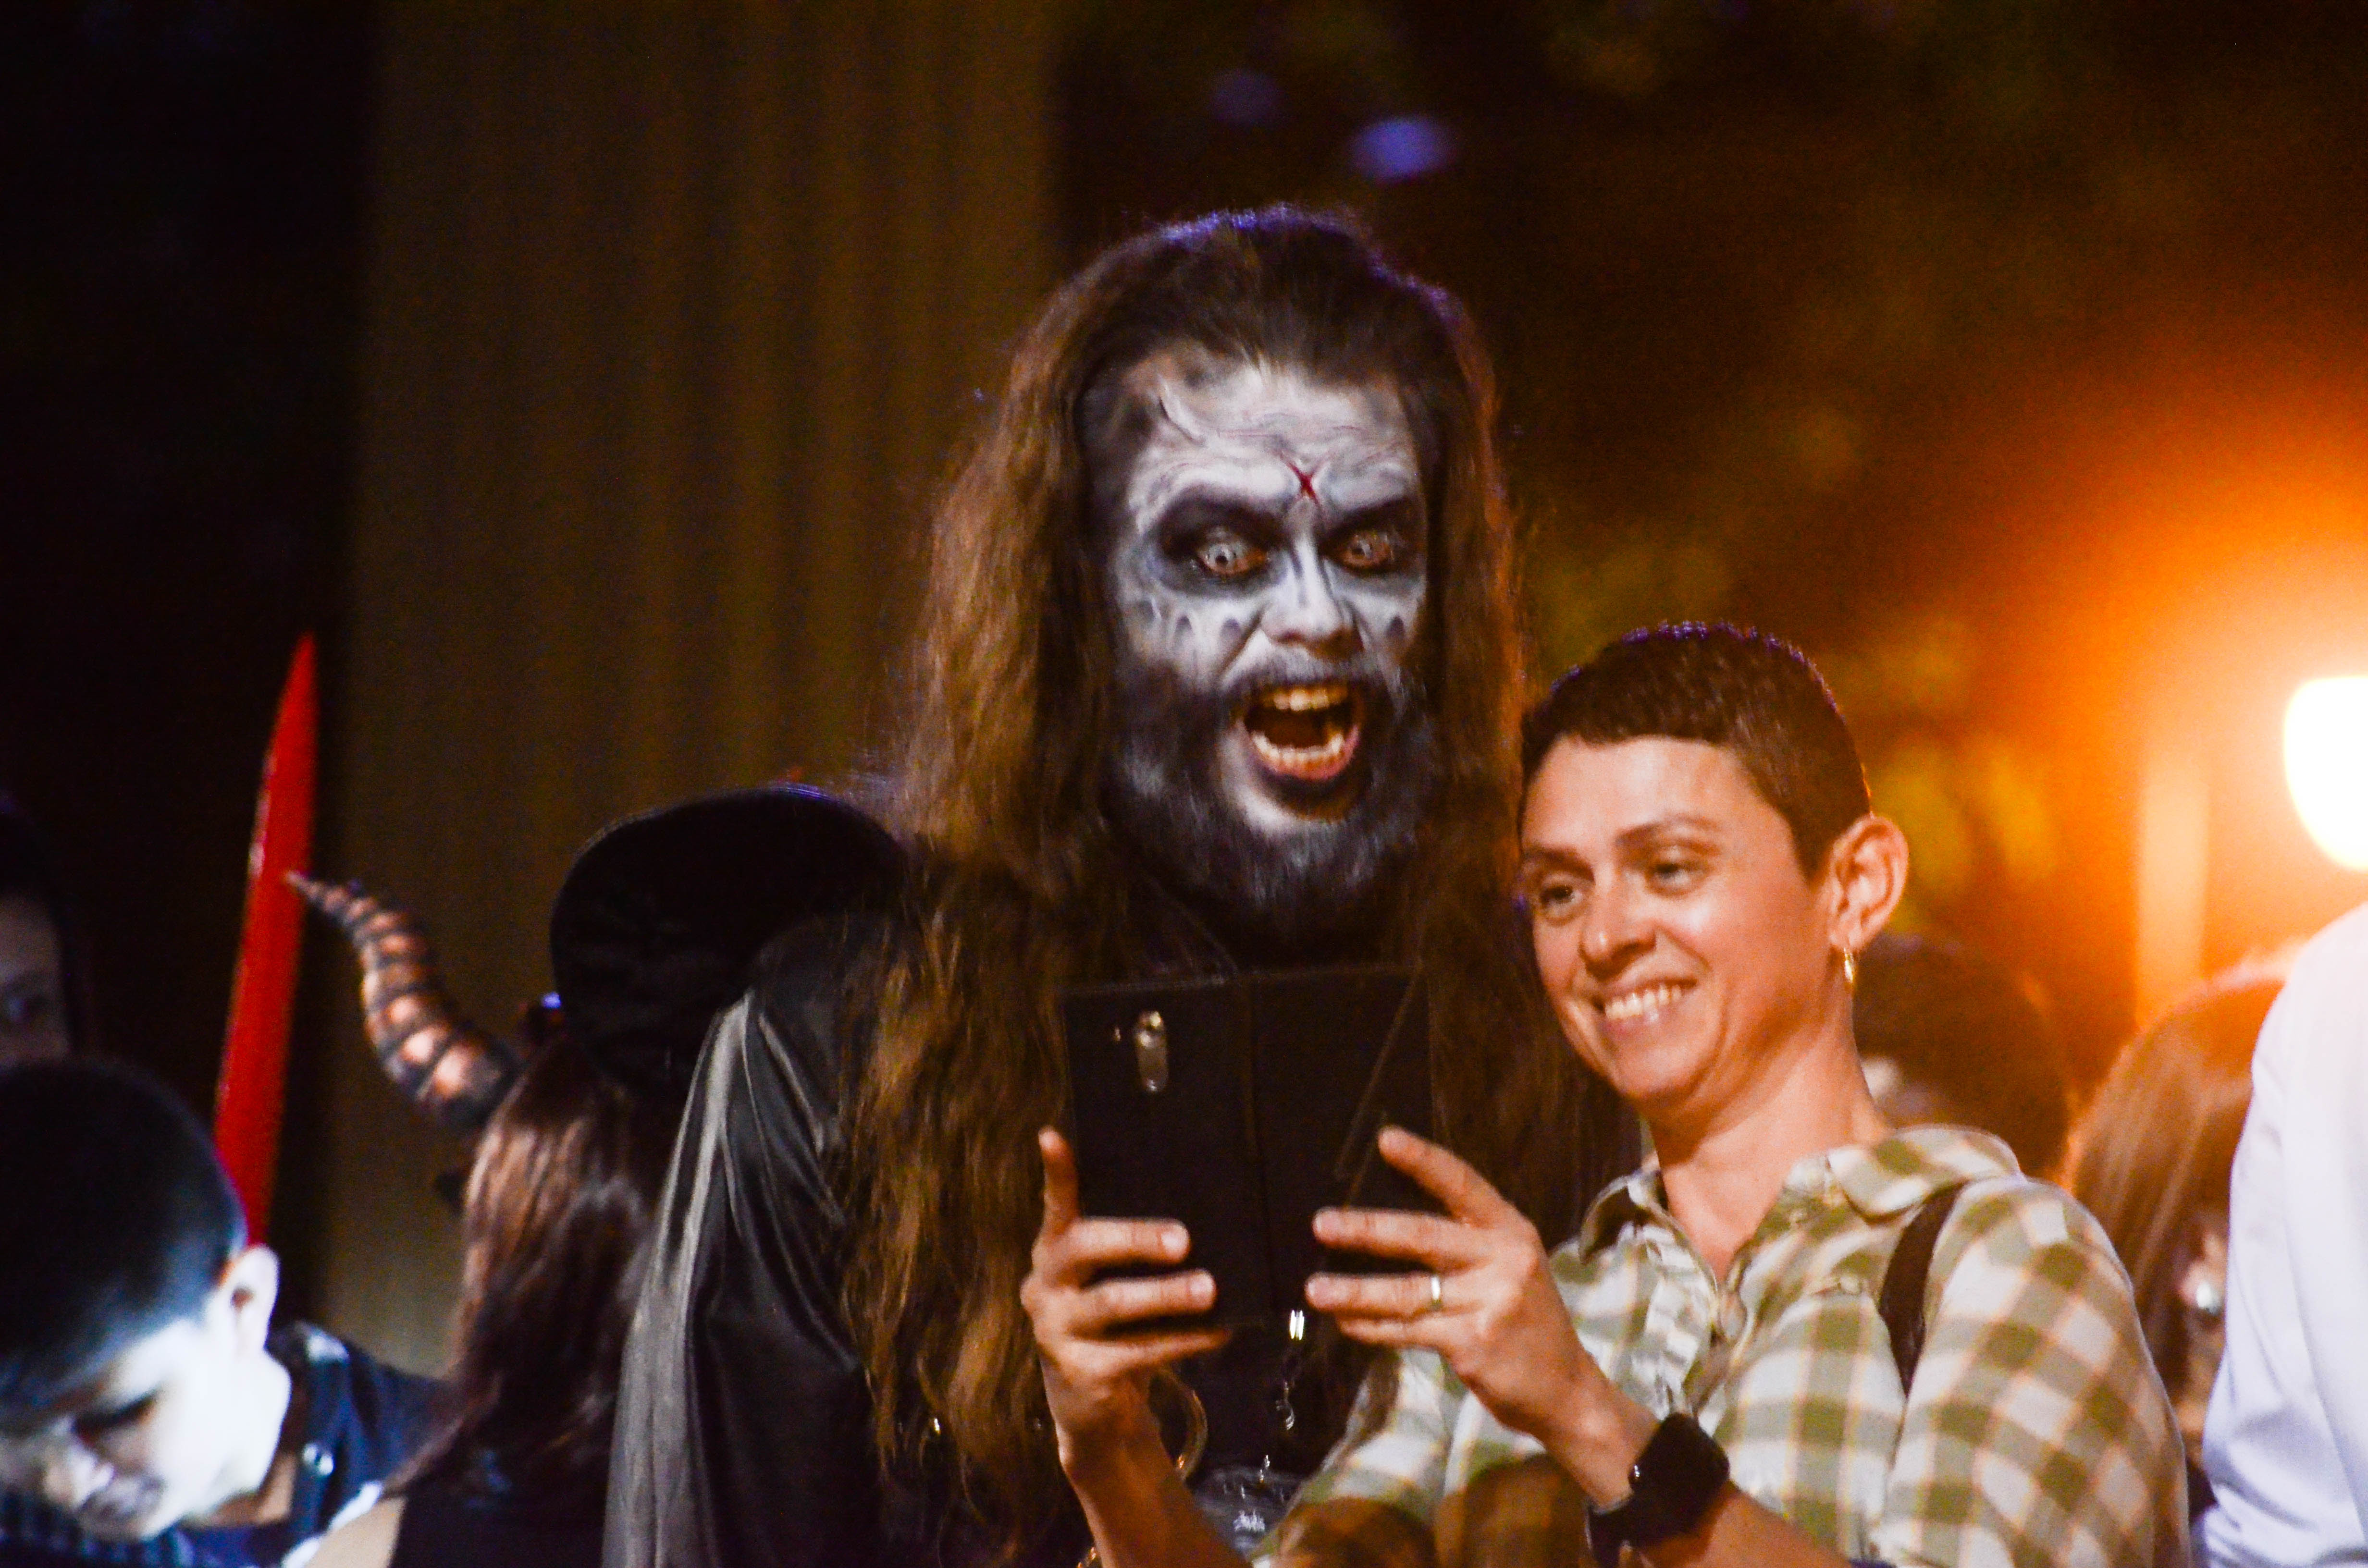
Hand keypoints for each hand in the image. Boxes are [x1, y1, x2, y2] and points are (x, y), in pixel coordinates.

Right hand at [1021, 1128, 1231, 1479]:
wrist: (1094, 1406)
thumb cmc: (1116, 1326)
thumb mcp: (1115, 1282)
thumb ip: (1134, 1254)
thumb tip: (1202, 1221)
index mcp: (1054, 1251)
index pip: (1054, 1204)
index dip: (1055, 1171)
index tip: (1053, 1135)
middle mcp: (1044, 1284)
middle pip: (1083, 1247)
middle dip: (1135, 1238)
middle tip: (1183, 1238)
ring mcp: (1055, 1329)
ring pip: (1113, 1302)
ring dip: (1166, 1294)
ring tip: (1208, 1289)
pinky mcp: (1079, 1373)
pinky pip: (1138, 1351)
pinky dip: (1183, 1340)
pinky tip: (1219, 1332)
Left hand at [1306, 1128, 1651, 1495]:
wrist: (1567, 1390)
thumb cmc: (1526, 1322)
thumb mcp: (1511, 1268)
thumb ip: (1466, 1244)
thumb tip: (1387, 1226)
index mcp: (1511, 1231)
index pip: (1463, 1185)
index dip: (1424, 1161)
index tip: (1385, 1140)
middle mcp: (1504, 1260)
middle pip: (1424, 1236)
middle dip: (1368, 1229)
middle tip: (1321, 1224)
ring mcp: (1490, 1302)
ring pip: (1408, 1291)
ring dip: (1354, 1291)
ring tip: (1314, 1289)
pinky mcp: (1473, 1343)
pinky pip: (1409, 1329)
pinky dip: (1372, 1327)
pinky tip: (1346, 1322)